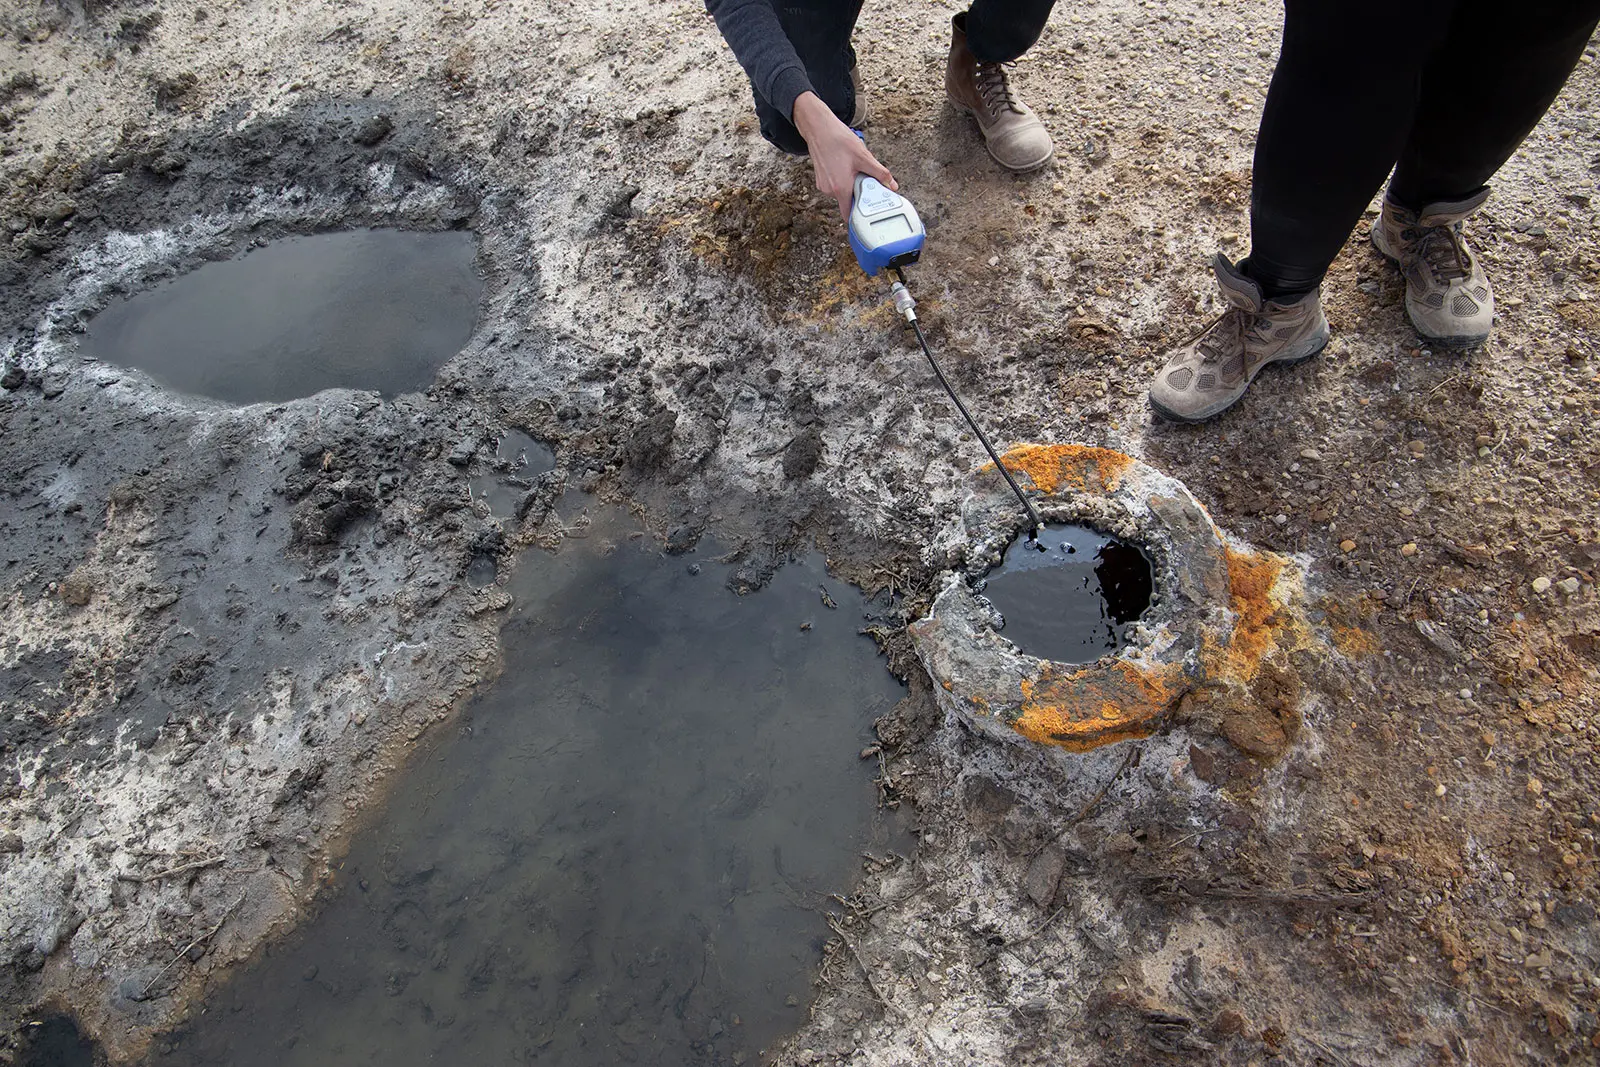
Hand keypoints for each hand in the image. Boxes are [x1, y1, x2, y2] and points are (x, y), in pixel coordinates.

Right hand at [792, 92, 896, 219]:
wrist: (819, 128)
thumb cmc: (838, 140)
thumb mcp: (864, 157)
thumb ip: (879, 173)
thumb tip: (892, 185)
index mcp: (840, 189)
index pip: (849, 215)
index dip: (860, 215)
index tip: (869, 212)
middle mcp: (829, 190)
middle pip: (847, 201)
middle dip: (858, 193)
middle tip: (864, 179)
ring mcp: (823, 185)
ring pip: (841, 192)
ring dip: (850, 184)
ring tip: (853, 167)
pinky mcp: (820, 179)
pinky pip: (834, 185)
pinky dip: (842, 179)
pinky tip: (844, 165)